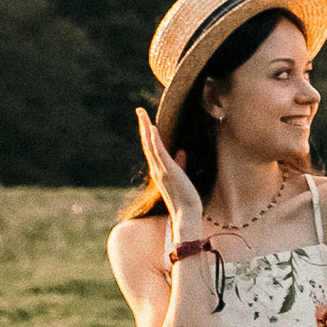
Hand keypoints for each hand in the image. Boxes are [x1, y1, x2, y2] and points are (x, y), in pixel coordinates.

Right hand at [134, 103, 204, 239]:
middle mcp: (157, 170)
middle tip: (139, 110)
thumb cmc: (186, 200)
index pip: (151, 149)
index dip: (147, 134)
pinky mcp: (168, 170)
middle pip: (147, 143)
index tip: (146, 121)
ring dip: (146, 127)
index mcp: (159, 172)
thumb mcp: (183, 178)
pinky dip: (154, 139)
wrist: (186, 215)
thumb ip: (181, 164)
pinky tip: (152, 127)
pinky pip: (159, 151)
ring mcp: (161, 170)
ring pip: (150, 144)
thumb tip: (181, 152)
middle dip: (143, 126)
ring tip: (142, 113)